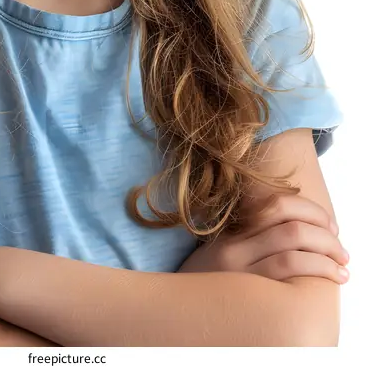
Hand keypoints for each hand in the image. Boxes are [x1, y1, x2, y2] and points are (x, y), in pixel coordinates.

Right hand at [177, 194, 349, 283]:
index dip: (310, 210)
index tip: (329, 224)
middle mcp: (235, 244)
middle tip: (342, 249)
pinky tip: (331, 276)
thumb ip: (250, 240)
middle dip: (325, 235)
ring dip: (326, 255)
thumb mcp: (222, 255)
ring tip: (343, 268)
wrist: (175, 312)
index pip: (276, 204)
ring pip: (292, 247)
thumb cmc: (207, 287)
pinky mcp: (244, 289)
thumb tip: (295, 233)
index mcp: (233, 230)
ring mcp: (238, 267)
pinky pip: (284, 270)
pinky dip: (315, 268)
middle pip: (289, 224)